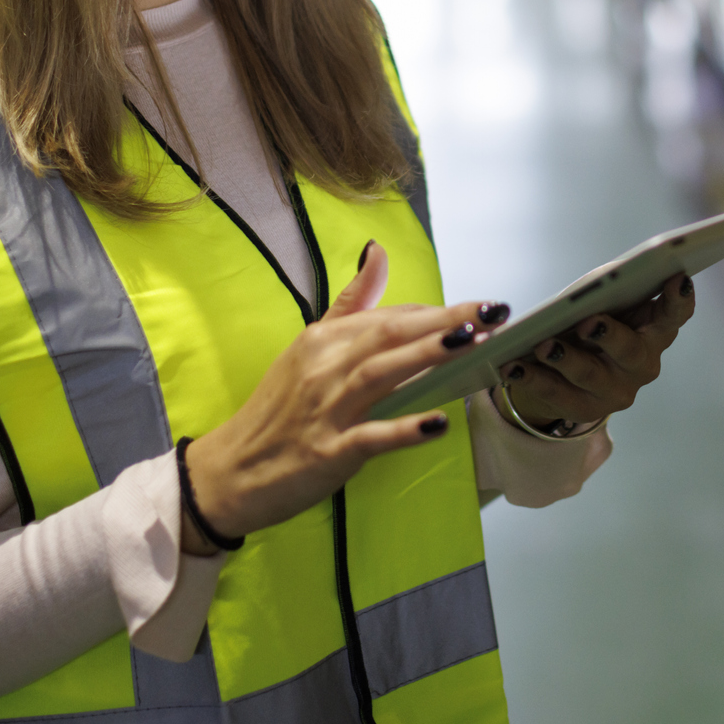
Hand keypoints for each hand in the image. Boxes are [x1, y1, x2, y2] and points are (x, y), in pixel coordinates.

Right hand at [181, 243, 503, 551]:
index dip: (435, 313)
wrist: (231, 471)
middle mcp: (323, 368)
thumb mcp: (308, 348)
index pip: (388, 317)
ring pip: (380, 373)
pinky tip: (438, 423)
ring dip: (427, 356)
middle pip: (388, 334)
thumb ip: (349, 304)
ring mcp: (326, 410)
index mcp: (321, 340)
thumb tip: (378, 251)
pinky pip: (370, 437)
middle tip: (492, 311)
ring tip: (469, 342)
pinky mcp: (328, 452)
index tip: (478, 309)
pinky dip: (404, 429)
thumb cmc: (278, 411)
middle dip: (444, 320)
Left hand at [499, 272, 694, 431]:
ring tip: (544, 345)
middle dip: (611, 336)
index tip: (676, 279)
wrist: (569, 370)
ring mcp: (616, 391)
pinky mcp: (585, 410)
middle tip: (590, 322)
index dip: (679, 300)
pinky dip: (533, 378)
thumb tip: (592, 288)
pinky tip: (513, 366)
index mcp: (654, 331)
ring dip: (566, 358)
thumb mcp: (603, 302)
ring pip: (591, 375)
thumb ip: (606, 290)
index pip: (674, 316)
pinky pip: (557, 394)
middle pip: (631, 351)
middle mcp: (642, 364)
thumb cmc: (592, 320)